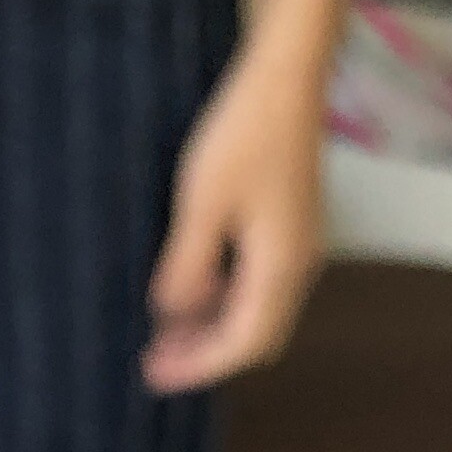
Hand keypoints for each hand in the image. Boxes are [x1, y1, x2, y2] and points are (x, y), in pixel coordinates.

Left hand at [142, 41, 325, 390]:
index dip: (197, 367)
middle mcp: (298, 264)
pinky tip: (191, 286)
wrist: (286, 75)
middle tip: (154, 360)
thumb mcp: (201, 204)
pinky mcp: (290, 223)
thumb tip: (170, 314)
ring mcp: (298, 243)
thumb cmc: (244, 132)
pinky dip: (224, 296)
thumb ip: (186, 268)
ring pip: (258, 309)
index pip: (241, 344)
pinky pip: (258, 280)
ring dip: (213, 326)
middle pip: (255, 336)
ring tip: (165, 330)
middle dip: (206, 354)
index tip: (153, 375)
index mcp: (279, 267)